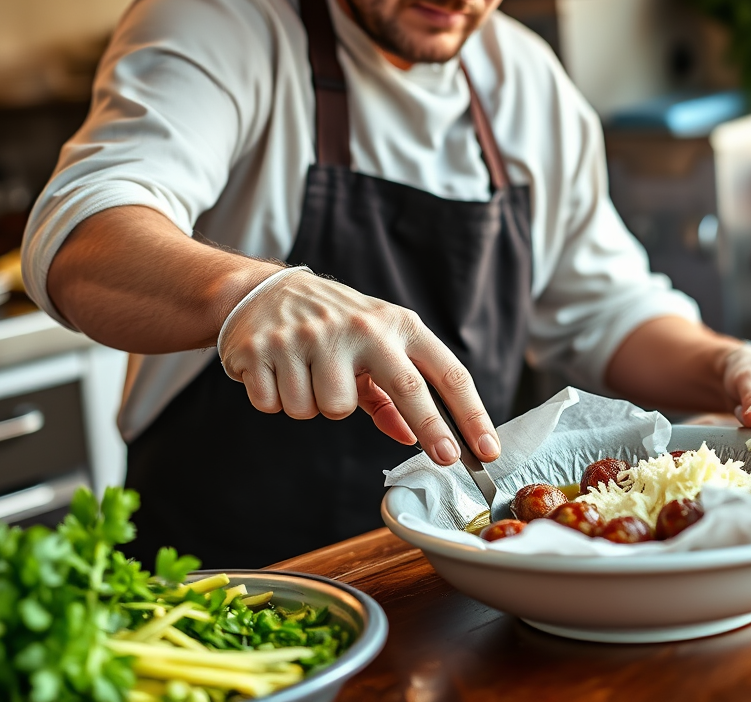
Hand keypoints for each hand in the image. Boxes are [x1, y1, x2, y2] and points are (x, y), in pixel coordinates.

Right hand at [217, 268, 500, 465]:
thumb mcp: (373, 346)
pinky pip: (281, 405)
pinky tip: (276, 371)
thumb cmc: (331, 325)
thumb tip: (410, 437)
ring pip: (331, 409)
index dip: (470, 413)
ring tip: (307, 375)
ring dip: (316, 403)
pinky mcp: (268, 348)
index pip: (444, 371)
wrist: (263, 291)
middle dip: (432, 427)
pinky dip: (277, 398)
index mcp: (395, 325)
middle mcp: (361, 327)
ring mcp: (313, 336)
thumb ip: (391, 396)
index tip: (487, 448)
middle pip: (407, 386)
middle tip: (447, 458)